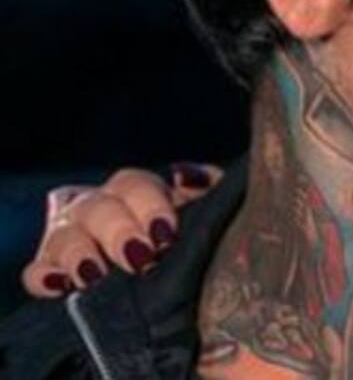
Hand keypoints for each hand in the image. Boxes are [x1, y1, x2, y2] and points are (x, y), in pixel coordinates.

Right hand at [21, 162, 222, 296]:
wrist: (166, 266)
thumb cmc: (189, 232)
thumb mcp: (206, 208)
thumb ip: (208, 185)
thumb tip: (183, 175)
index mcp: (136, 192)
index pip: (134, 185)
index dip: (149, 205)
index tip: (166, 233)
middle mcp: (99, 209)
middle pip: (99, 209)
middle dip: (118, 231)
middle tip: (140, 258)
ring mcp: (72, 238)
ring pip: (65, 237)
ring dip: (79, 253)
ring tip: (95, 275)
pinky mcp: (53, 270)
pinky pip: (36, 271)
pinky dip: (43, 276)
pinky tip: (59, 285)